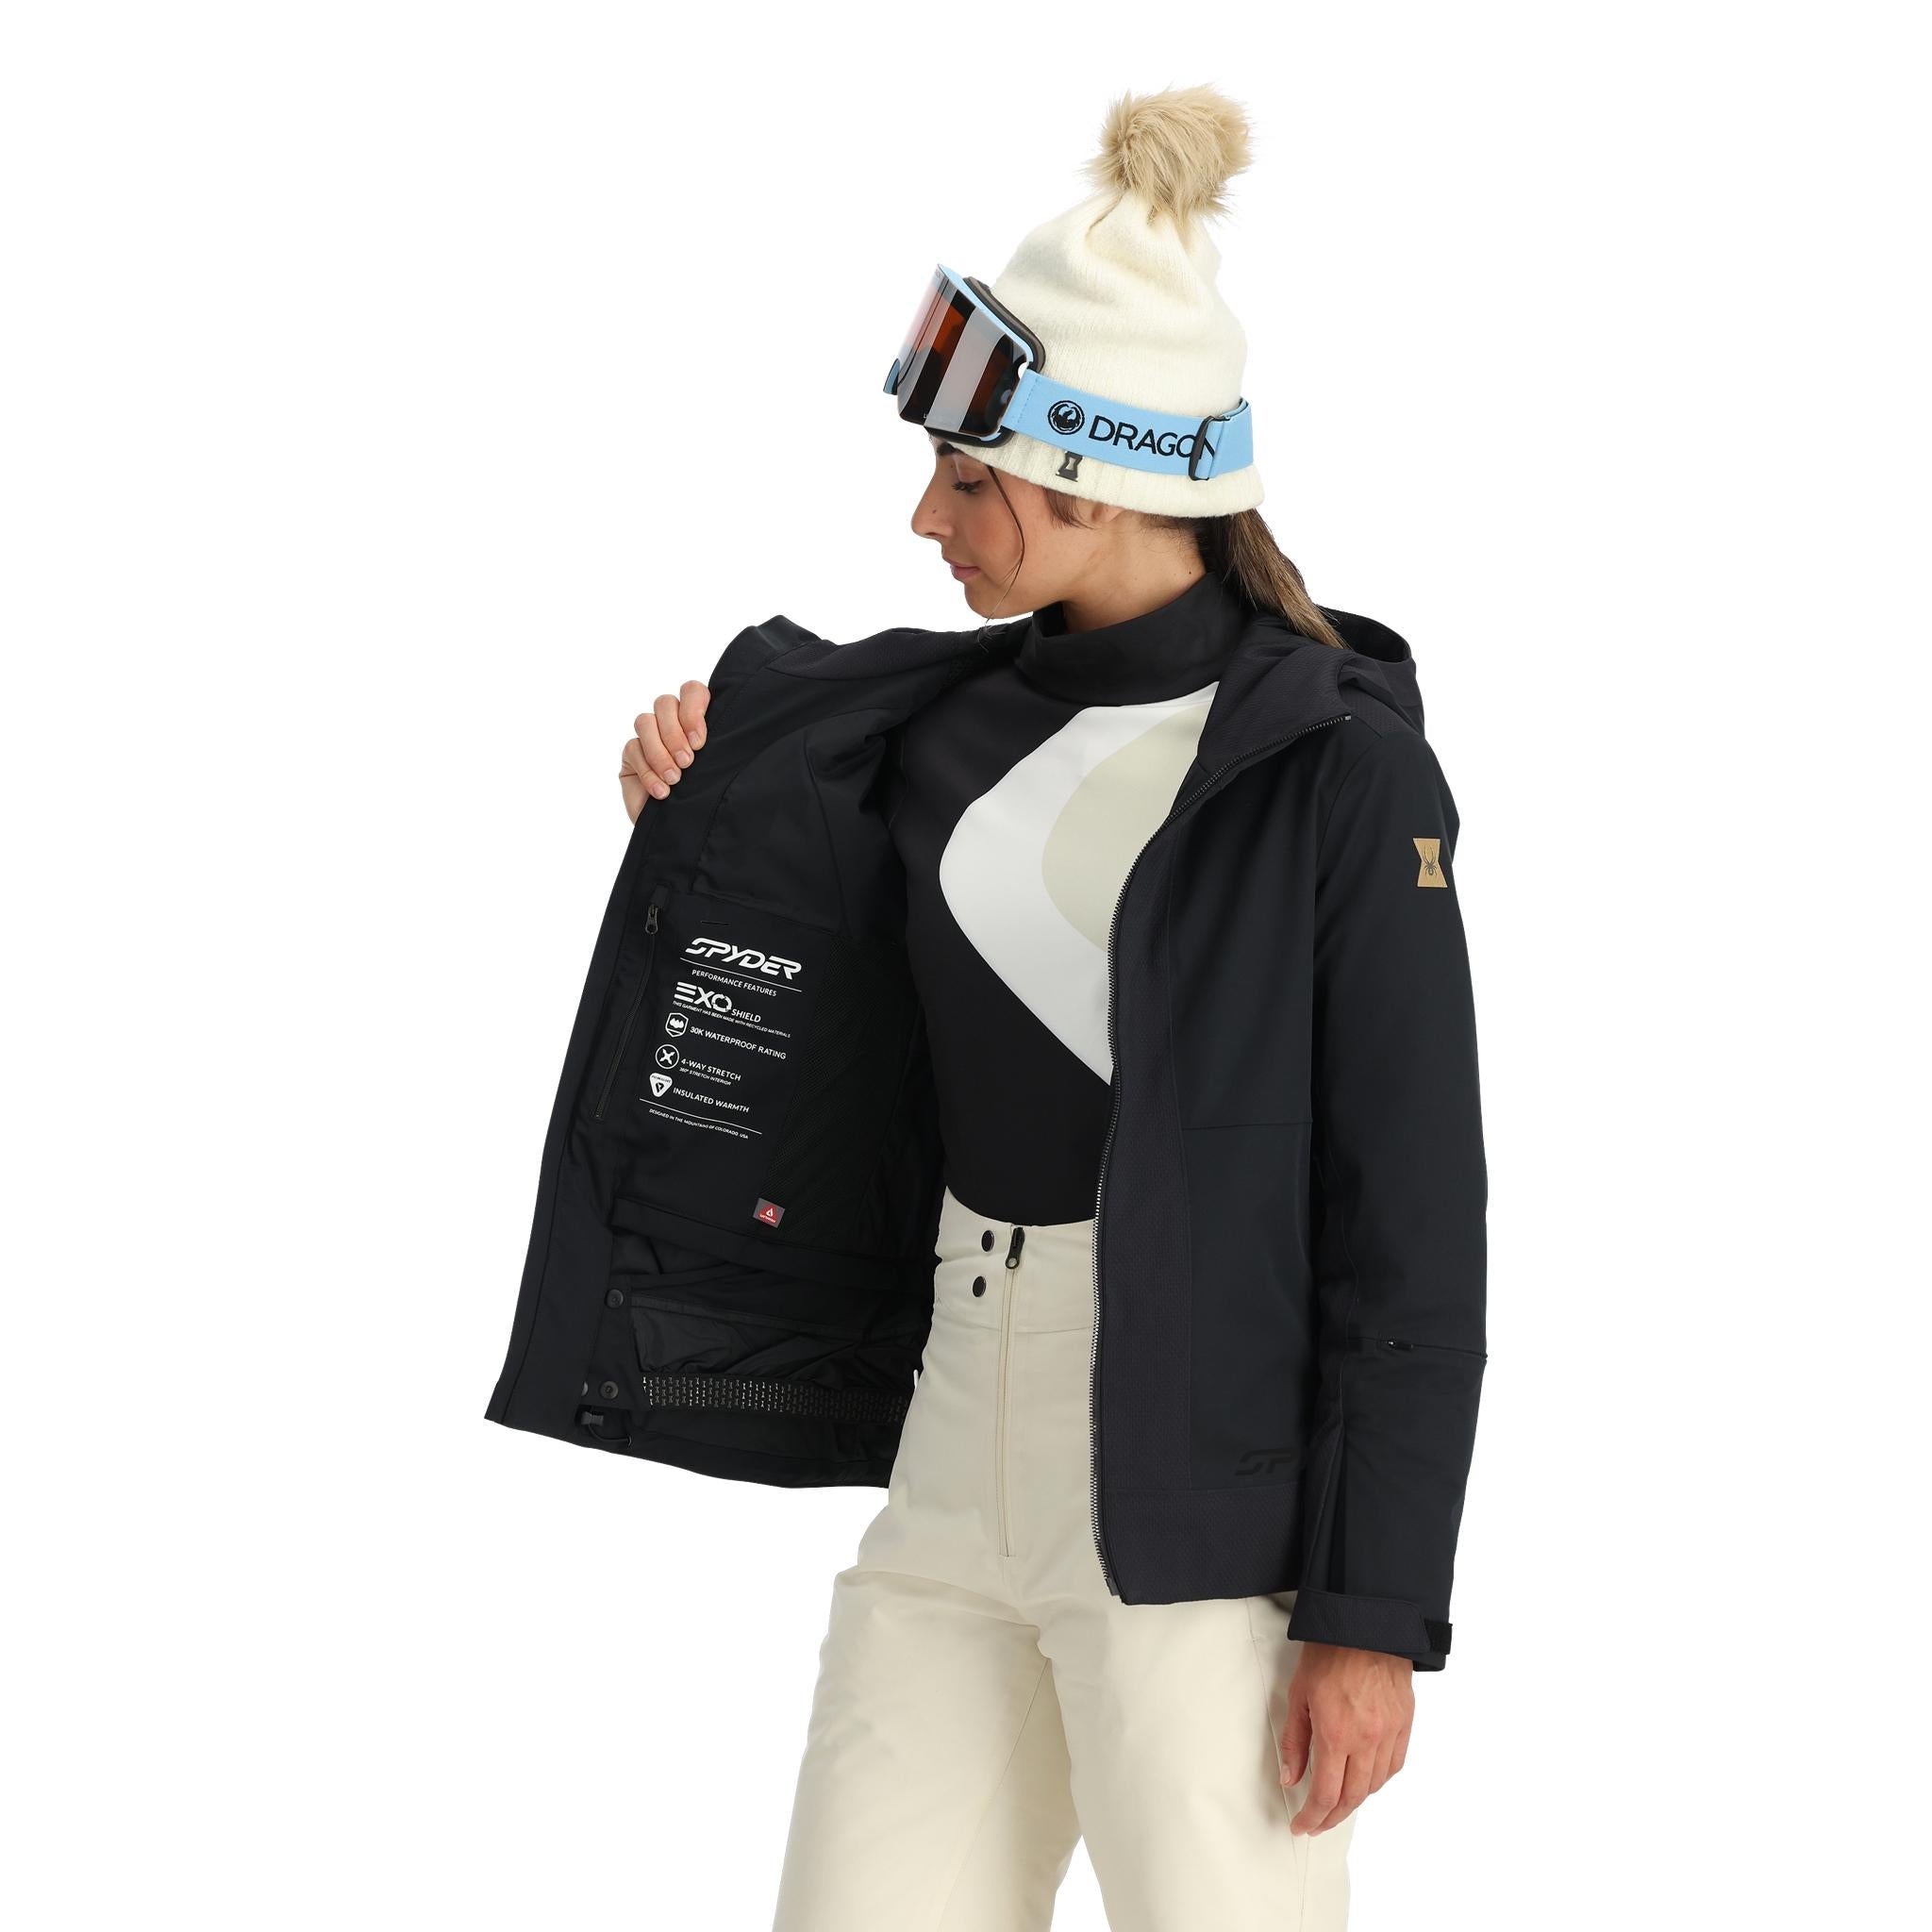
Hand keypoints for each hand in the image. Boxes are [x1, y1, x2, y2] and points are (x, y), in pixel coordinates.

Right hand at [620, 681, 710, 822]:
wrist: (679, 831)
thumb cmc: (704, 800)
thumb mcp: (717, 773)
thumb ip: (719, 750)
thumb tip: (728, 736)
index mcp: (696, 719)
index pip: (692, 691)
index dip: (693, 709)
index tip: (700, 742)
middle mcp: (671, 722)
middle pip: (664, 703)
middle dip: (675, 733)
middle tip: (688, 763)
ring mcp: (648, 736)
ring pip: (645, 721)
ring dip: (660, 751)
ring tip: (675, 779)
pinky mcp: (631, 754)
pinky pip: (633, 749)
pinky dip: (648, 771)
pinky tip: (661, 792)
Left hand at [1281, 1641, 1413, 1834]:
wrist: (1367, 1624)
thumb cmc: (1328, 1653)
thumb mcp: (1299, 1694)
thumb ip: (1295, 1741)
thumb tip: (1291, 1779)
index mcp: (1337, 1732)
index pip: (1326, 1793)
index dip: (1312, 1816)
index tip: (1302, 1825)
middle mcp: (1367, 1739)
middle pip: (1352, 1797)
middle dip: (1332, 1817)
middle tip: (1317, 1822)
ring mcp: (1389, 1733)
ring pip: (1374, 1785)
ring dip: (1354, 1800)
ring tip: (1337, 1802)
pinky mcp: (1404, 1724)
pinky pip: (1393, 1766)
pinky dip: (1377, 1780)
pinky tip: (1364, 1779)